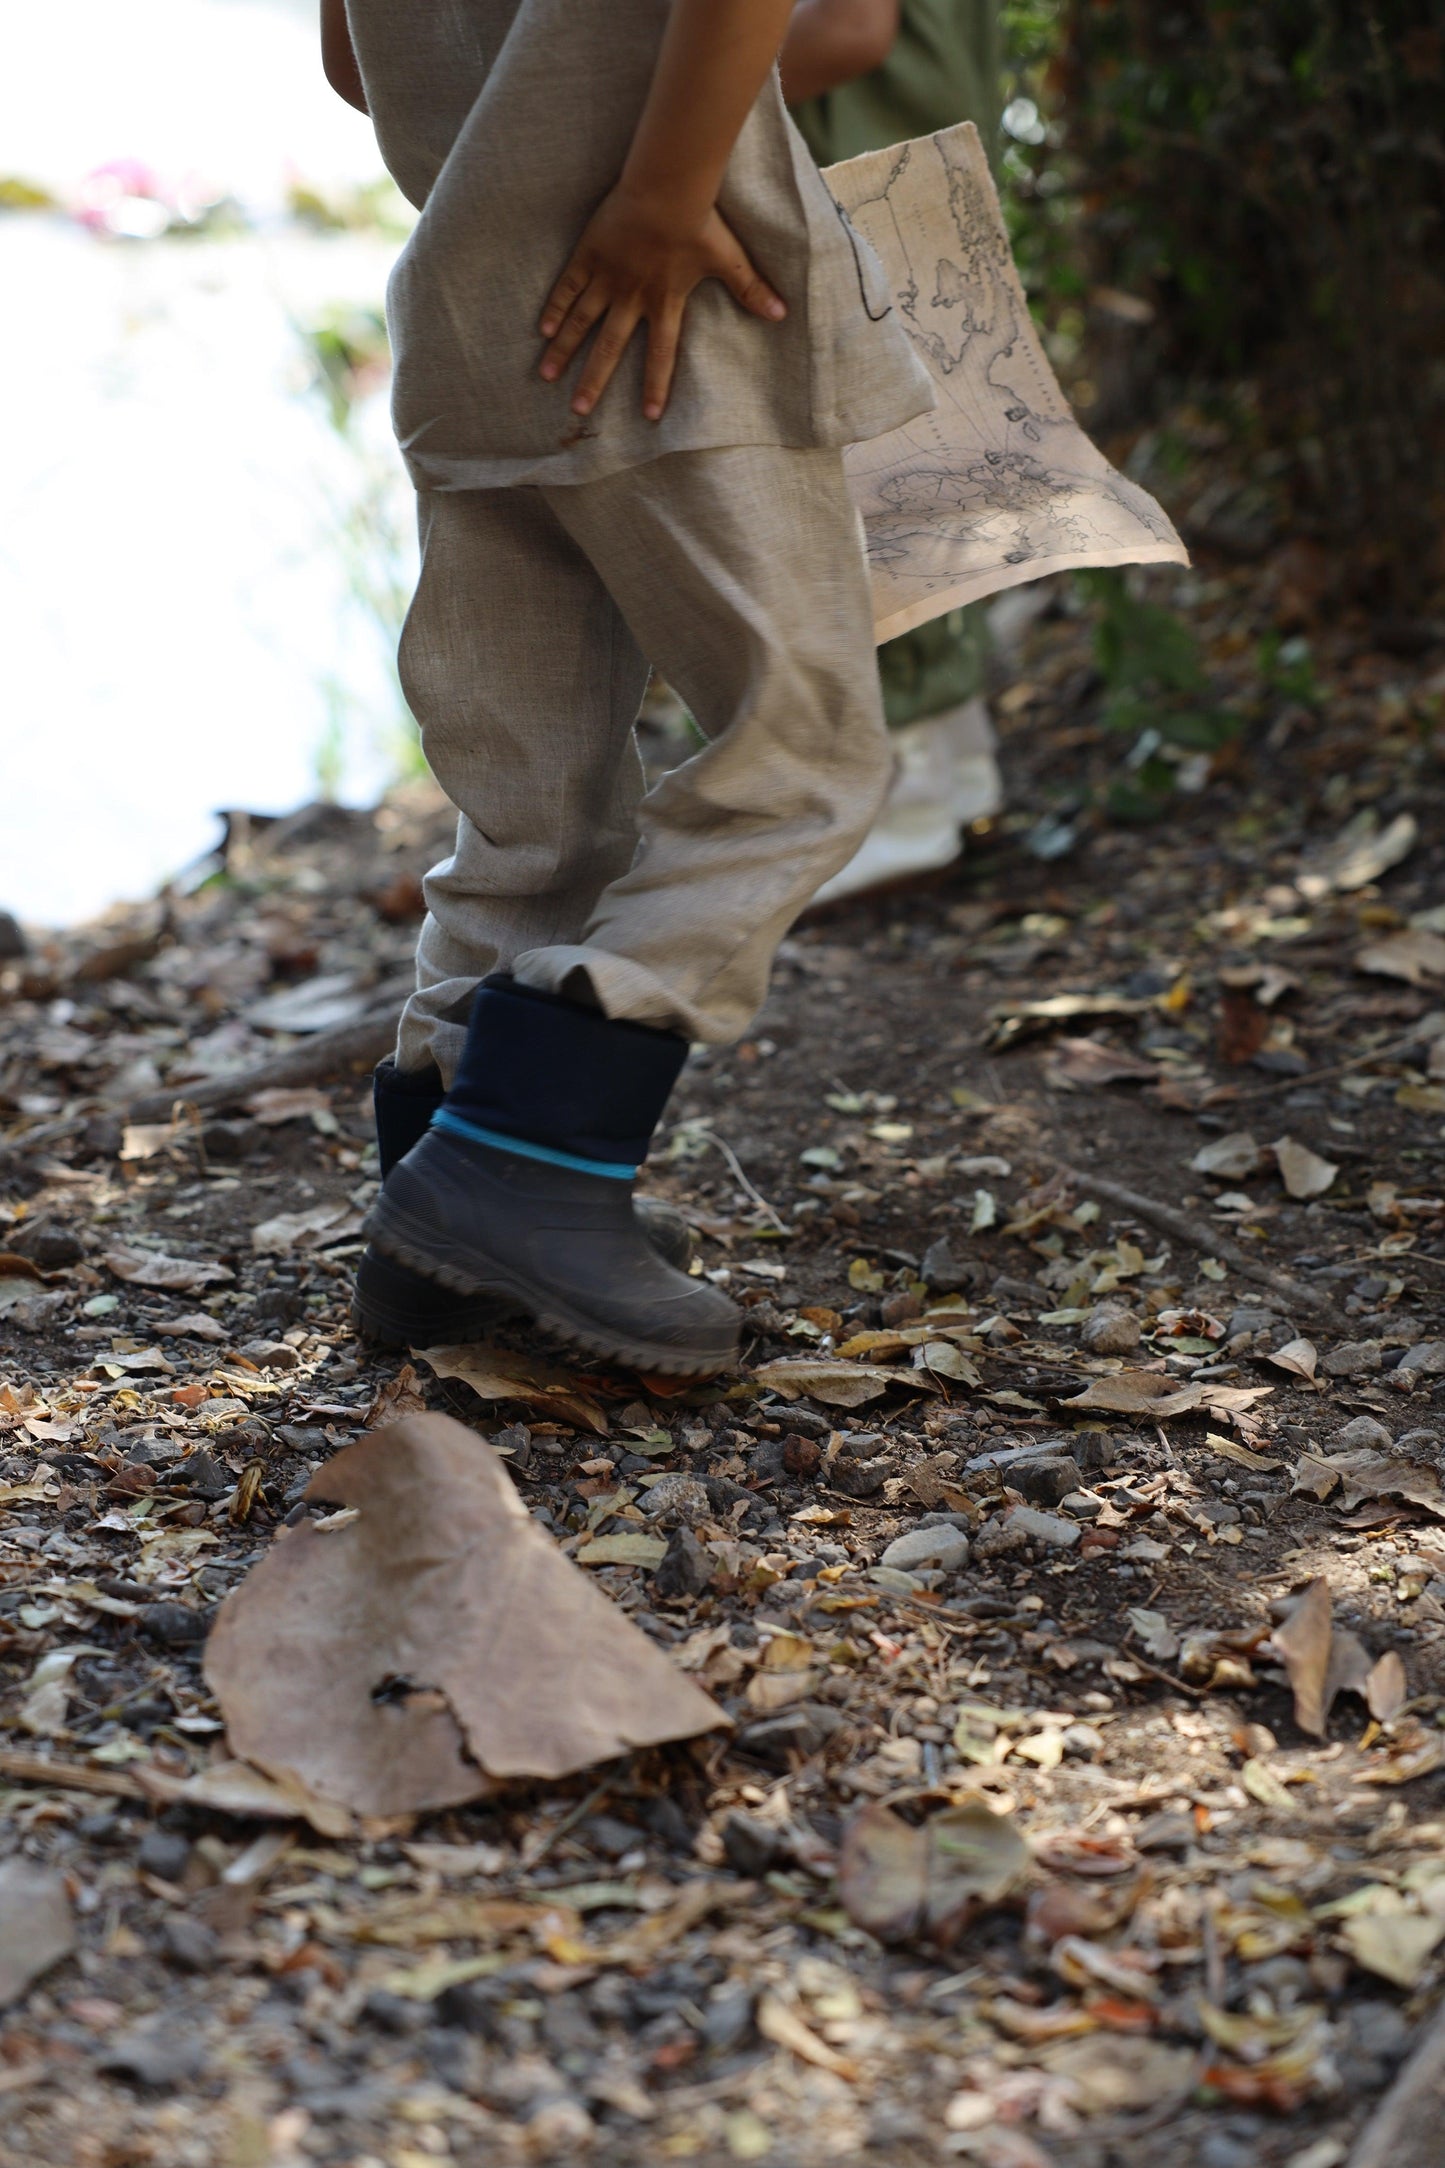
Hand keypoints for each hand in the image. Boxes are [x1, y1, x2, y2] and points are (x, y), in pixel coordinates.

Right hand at [538, 187, 785, 421]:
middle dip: (594, 381)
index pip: (661, 354)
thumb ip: (750, 289)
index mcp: (664, 302)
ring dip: (565, 351)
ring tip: (547, 375)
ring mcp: (607, 276)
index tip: (648, 416)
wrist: (666, 186)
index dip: (655, 386)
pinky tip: (543, 332)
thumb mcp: (729, 257)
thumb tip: (782, 313)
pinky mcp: (589, 254)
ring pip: (582, 321)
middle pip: (609, 347)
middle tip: (579, 410)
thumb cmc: (699, 221)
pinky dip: (555, 309)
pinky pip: (568, 287)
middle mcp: (631, 297)